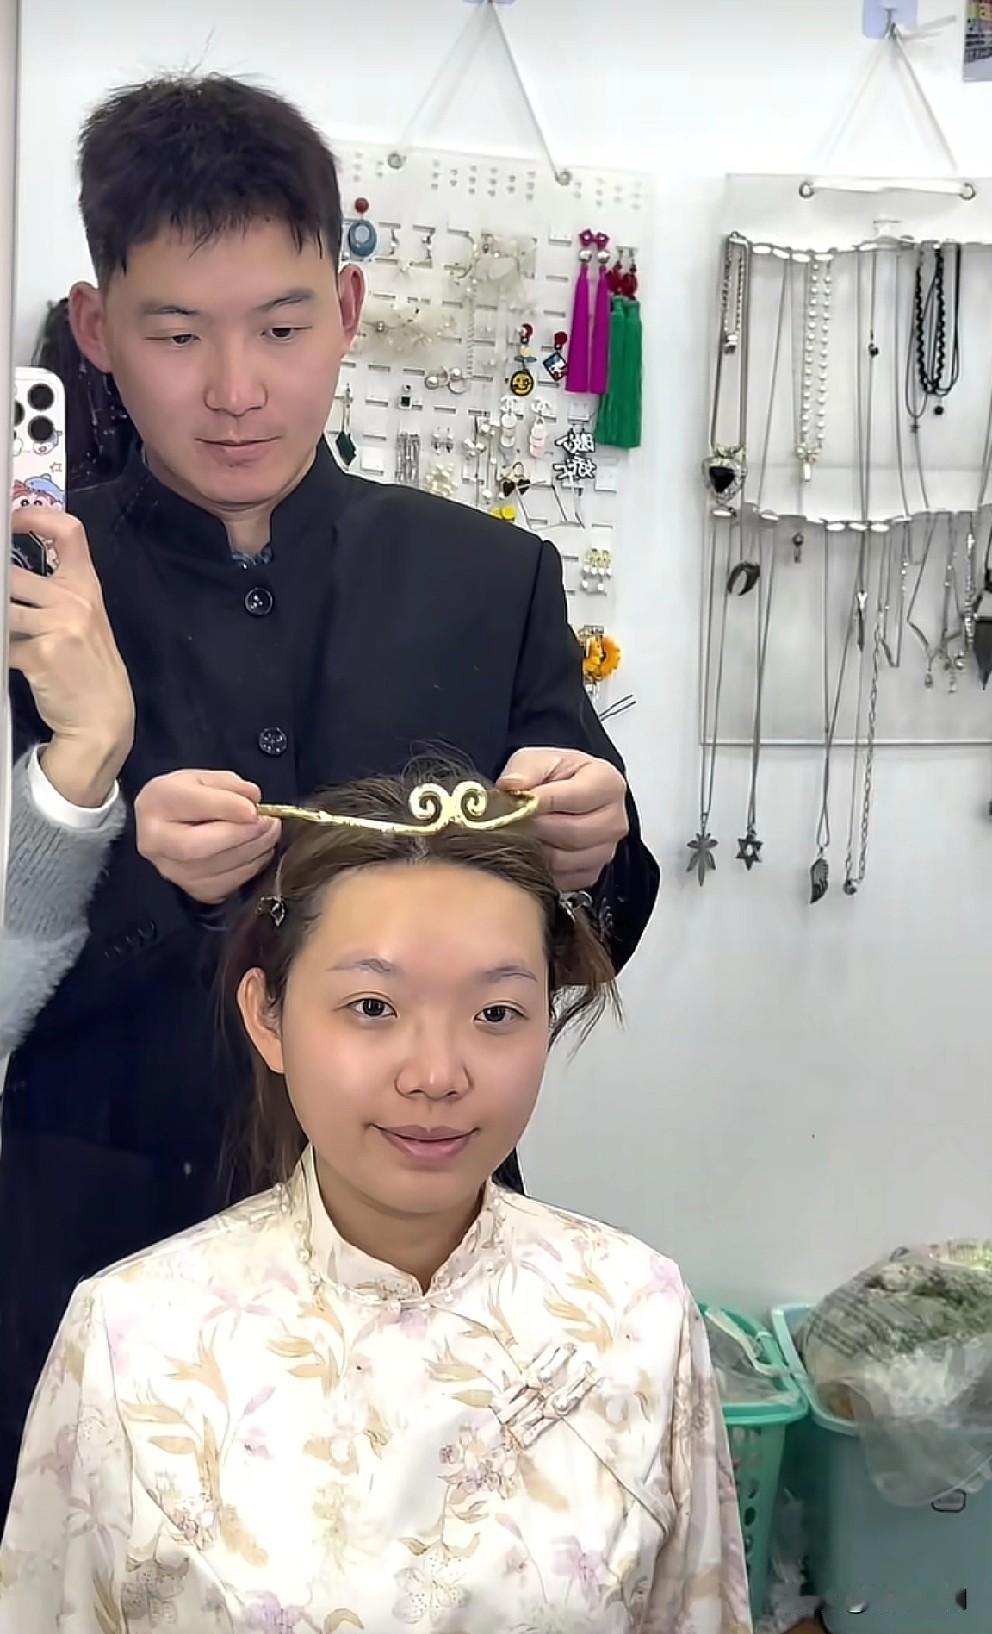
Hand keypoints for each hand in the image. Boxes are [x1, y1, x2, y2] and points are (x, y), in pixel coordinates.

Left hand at [8, 509, 133, 806]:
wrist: (104, 719)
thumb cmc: (89, 669)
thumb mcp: (85, 622)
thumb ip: (57, 594)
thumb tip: (12, 578)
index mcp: (86, 587)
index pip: (69, 531)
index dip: (35, 516)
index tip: (11, 519)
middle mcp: (74, 601)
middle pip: (14, 572)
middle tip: (0, 596)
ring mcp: (58, 627)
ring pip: (3, 606)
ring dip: (1, 619)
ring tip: (9, 627)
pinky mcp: (39, 654)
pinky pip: (3, 643)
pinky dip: (2, 650)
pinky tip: (9, 658)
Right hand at [135, 770, 280, 904]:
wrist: (169, 825)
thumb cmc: (187, 799)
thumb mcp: (204, 779)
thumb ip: (228, 785)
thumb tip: (253, 799)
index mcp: (156, 802)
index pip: (190, 806)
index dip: (226, 809)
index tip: (253, 809)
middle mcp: (156, 841)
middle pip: (198, 847)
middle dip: (241, 835)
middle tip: (269, 822)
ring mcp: (172, 870)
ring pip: (216, 868)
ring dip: (253, 851)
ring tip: (270, 832)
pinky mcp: (192, 888)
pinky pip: (227, 884)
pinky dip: (251, 867)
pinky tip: (259, 851)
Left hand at [498, 747, 627, 890]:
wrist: (557, 795)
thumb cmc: (552, 776)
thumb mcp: (536, 760)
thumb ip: (525, 770)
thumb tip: (512, 786)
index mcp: (608, 782)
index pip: (576, 798)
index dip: (543, 801)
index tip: (518, 802)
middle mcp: (615, 818)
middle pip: (574, 833)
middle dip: (538, 828)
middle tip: (512, 822)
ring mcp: (607, 849)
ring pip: (567, 859)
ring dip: (538, 850)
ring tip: (520, 835)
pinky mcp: (593, 871)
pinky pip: (566, 879)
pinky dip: (544, 869)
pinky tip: (532, 851)